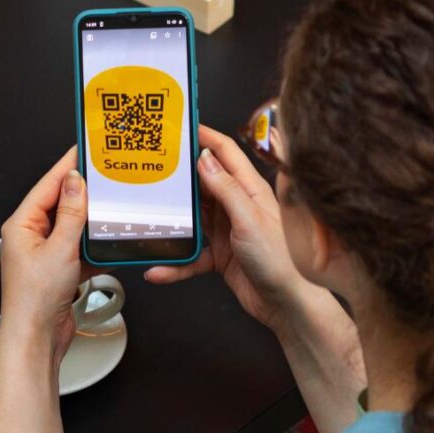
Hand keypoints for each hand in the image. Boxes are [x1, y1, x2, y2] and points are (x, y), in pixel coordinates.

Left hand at [0, 147, 99, 367]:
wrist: (36, 339)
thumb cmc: (35, 299)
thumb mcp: (59, 249)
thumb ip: (72, 214)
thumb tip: (76, 182)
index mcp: (22, 224)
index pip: (48, 184)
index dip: (68, 165)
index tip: (86, 148)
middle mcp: (31, 235)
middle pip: (62, 203)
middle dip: (85, 191)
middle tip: (108, 174)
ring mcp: (46, 253)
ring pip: (74, 226)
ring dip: (93, 219)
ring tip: (115, 204)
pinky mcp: (60, 270)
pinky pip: (81, 248)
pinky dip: (96, 245)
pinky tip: (113, 241)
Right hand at [146, 126, 308, 331]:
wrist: (288, 306)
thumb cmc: (281, 262)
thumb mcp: (249, 220)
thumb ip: (226, 189)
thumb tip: (204, 159)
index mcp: (250, 191)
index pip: (225, 153)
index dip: (204, 136)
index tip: (180, 126)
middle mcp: (237, 207)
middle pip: (202, 184)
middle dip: (178, 178)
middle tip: (151, 169)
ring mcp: (227, 231)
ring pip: (192, 219)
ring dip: (171, 222)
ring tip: (145, 219)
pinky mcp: (219, 256)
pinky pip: (190, 255)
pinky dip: (174, 263)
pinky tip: (159, 269)